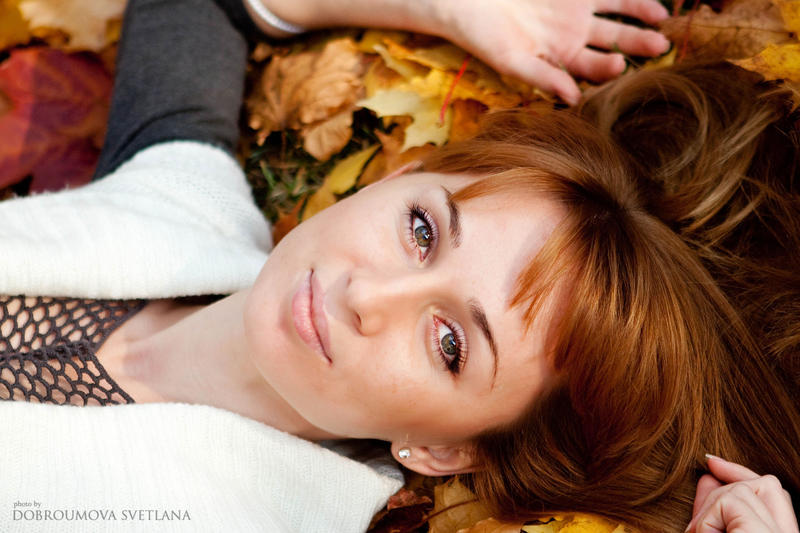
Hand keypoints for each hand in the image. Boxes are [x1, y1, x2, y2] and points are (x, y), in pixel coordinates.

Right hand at [436, 0, 670, 103]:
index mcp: (560, 61)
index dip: (606, 69)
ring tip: (660, 18)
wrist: (466, 2)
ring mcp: (577, 13)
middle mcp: (574, 39)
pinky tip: (648, 1)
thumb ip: (542, 77)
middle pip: (613, 44)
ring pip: (616, 16)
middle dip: (636, 45)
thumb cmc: (483, 35)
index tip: (620, 65)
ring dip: (638, 17)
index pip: (591, 70)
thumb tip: (573, 99)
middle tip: (659, 46)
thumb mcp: (510, 60)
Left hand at [687, 456, 798, 532]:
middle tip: (696, 516)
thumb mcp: (716, 529)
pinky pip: (731, 503)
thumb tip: (709, 475)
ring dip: (713, 506)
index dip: (743, 473)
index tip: (712, 462)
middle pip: (768, 485)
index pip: (773, 493)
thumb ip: (717, 507)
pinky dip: (708, 517)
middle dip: (727, 483)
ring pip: (746, 490)